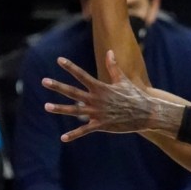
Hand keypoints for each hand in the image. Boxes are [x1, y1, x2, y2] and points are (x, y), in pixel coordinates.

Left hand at [42, 51, 159, 141]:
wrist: (146, 113)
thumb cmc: (135, 96)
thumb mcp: (123, 80)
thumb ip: (113, 67)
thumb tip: (110, 52)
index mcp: (101, 88)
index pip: (82, 75)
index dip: (71, 67)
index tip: (59, 60)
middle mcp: (97, 99)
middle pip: (73, 92)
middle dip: (58, 86)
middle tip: (44, 81)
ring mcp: (98, 113)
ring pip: (75, 111)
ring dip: (60, 109)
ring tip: (46, 106)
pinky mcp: (102, 125)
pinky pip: (85, 130)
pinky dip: (74, 134)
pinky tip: (63, 138)